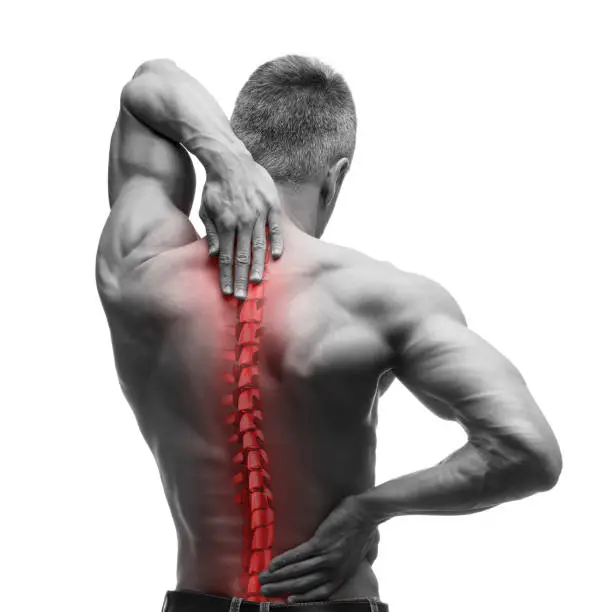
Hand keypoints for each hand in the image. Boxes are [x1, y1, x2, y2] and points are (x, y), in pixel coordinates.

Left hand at [199, 154, 282, 298]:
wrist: (230, 159)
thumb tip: (213, 254)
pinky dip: (277, 242)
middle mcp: (242, 221)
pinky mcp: (271, 205)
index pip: (226, 257)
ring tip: (256, 282)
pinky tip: (276, 257)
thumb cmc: (215, 186)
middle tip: (242, 298)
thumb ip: (210, 232)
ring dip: (257, 266)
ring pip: (259, 246)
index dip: (227, 276)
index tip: (228, 292)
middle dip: (241, 279)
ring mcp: (258, 213)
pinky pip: (276, 228)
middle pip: (242, 256)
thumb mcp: (206, 209)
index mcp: (225, 224)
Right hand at [258, 495, 377, 602]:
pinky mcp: (320, 542)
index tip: (286, 599)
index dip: (301, 597)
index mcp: (343, 574)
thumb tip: (367, 562)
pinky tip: (272, 564)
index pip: (319, 593)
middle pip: (303, 585)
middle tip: (265, 590)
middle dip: (281, 589)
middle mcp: (333, 569)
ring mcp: (326, 557)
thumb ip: (363, 561)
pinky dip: (283, 561)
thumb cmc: (368, 528)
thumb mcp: (368, 552)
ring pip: (297, 572)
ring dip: (278, 577)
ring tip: (263, 579)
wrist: (367, 512)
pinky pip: (298, 555)